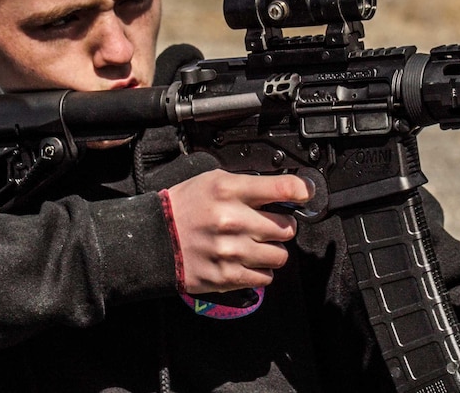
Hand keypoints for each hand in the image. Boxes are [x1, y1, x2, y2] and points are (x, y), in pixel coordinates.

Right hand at [167, 170, 313, 293]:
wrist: (154, 239)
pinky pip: (264, 278)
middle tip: (266, 226)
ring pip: (280, 256)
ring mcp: (230, 251)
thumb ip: (248, 186)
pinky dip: (260, 271)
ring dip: (272, 251)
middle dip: (281, 227)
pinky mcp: (226, 276)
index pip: (281, 188)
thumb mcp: (213, 181)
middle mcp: (232, 220)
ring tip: (255, 245)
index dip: (300, 190)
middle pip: (287, 228)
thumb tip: (284, 191)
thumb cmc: (185, 207)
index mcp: (228, 191)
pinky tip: (245, 261)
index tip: (305, 193)